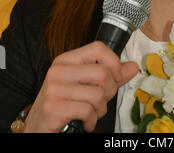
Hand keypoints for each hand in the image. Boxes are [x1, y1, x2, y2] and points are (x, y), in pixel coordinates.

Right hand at [23, 41, 137, 132]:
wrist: (38, 127)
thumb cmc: (64, 103)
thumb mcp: (86, 84)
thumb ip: (111, 75)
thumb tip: (133, 66)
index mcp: (67, 59)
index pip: (98, 48)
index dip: (114, 62)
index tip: (116, 77)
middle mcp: (59, 70)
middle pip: (102, 72)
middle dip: (109, 91)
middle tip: (102, 100)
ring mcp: (54, 89)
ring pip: (97, 94)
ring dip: (100, 109)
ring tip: (92, 112)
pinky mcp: (54, 108)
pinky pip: (87, 111)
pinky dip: (92, 120)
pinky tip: (85, 122)